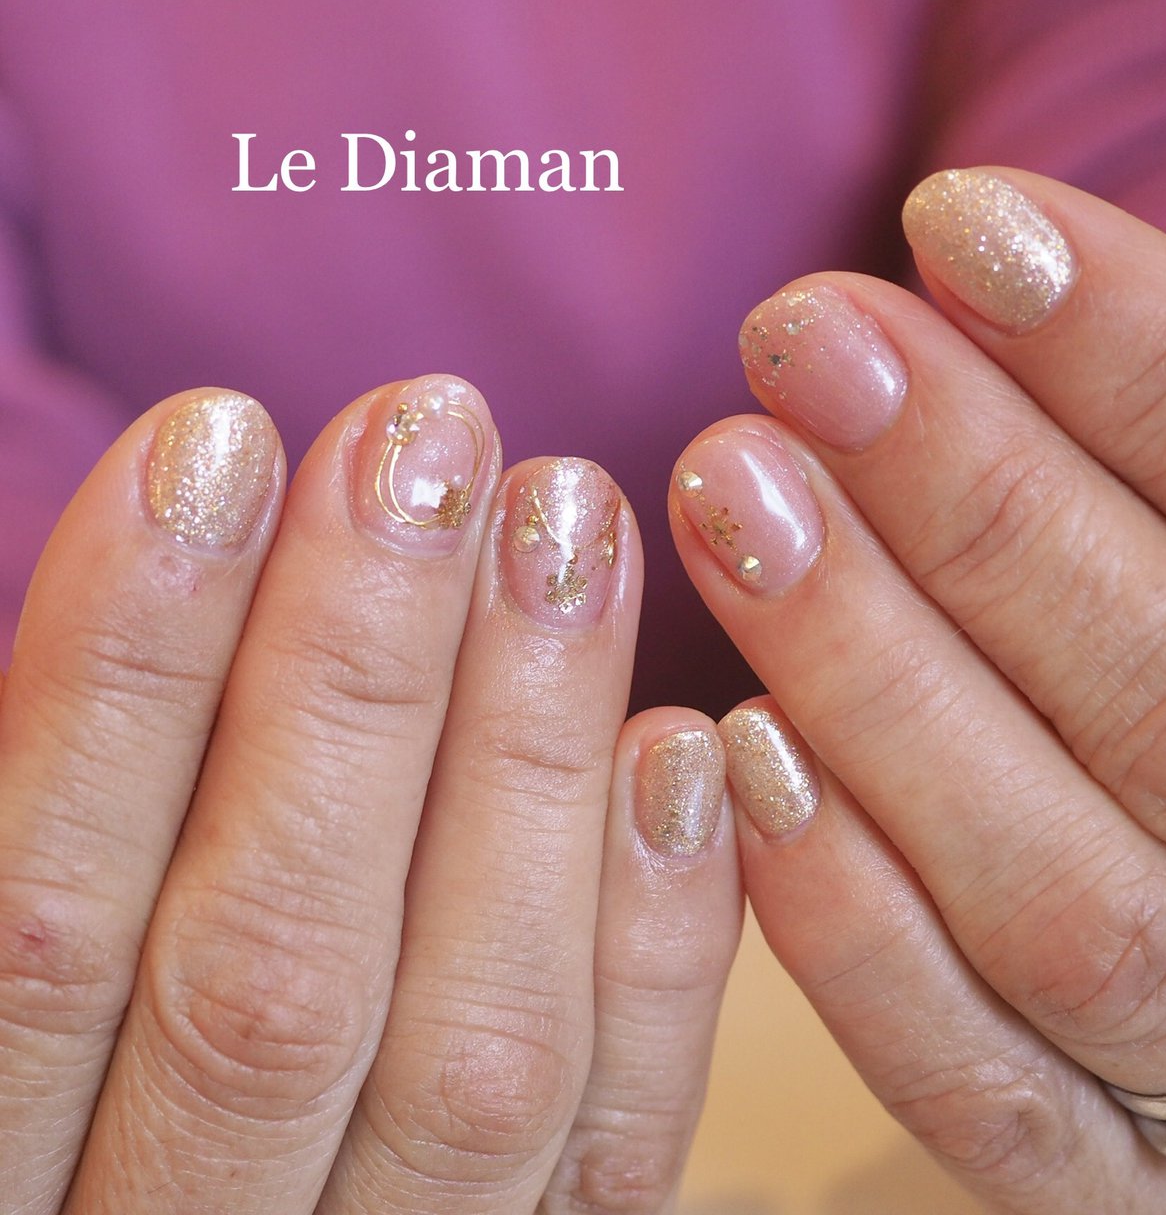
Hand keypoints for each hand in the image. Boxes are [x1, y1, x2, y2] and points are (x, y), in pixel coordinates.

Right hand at [0, 377, 739, 1211]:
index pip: (48, 924)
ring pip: (474, 1054)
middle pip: (274, 977)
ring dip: (532, 764)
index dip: (128, 670)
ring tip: (569, 520)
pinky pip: (614, 1149)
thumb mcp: (20, 942)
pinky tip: (686, 750)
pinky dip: (660, 953)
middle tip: (431, 436)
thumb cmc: (86, 1050)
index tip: (216, 443)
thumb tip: (150, 568)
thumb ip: (80, 792)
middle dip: (355, 677)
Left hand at [671, 167, 1165, 1211]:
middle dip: (983, 506)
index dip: (1141, 356)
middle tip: (803, 341)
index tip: (962, 220)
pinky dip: (862, 934)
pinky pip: (986, 1087)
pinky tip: (738, 763)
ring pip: (1068, 896)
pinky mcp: (1109, 1180)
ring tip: (732, 497)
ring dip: (887, 686)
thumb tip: (998, 264)